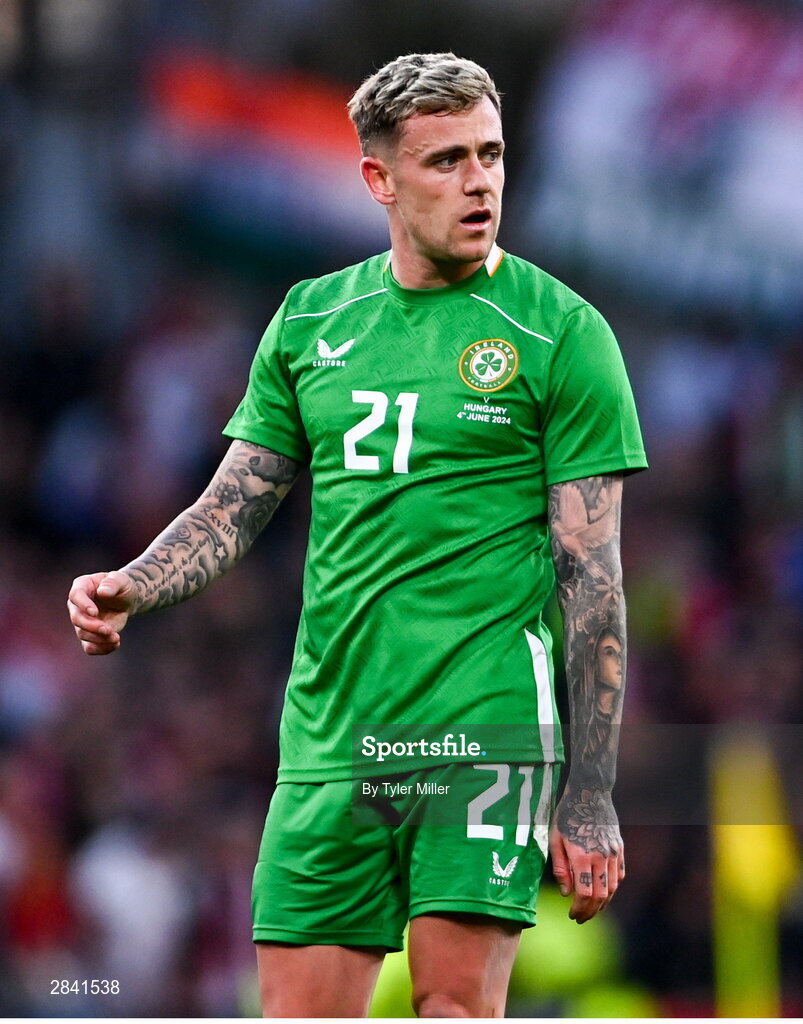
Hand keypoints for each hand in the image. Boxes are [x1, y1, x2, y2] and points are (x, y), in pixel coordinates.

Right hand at [67, 570, 135, 654]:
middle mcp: (77, 605)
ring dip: (99, 639)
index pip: (76, 595)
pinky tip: (115, 644)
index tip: (94, 613)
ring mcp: (81, 621)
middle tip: (108, 630)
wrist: (126, 599)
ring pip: (82, 634)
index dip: (83, 605)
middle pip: (77, 618)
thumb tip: (102, 592)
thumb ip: (112, 583)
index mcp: (82, 586)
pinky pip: (89, 647)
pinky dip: (101, 649)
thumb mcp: (121, 580)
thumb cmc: (121, 586)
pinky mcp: (90, 634)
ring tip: (116, 637)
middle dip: (92, 626)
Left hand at [549, 787, 624, 922]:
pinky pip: (620, 875)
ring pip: (613, 888)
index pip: (585, 893)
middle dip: (590, 912)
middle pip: (600, 895)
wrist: (590, 792)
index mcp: (582, 855)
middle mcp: (601, 857)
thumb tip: (566, 893)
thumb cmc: (567, 815)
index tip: (572, 915)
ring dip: (603, 903)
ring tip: (592, 910)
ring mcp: (613, 853)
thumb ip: (561, 868)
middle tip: (581, 918)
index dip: (579, 909)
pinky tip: (604, 892)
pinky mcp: (620, 848)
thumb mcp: (555, 839)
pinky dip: (613, 888)